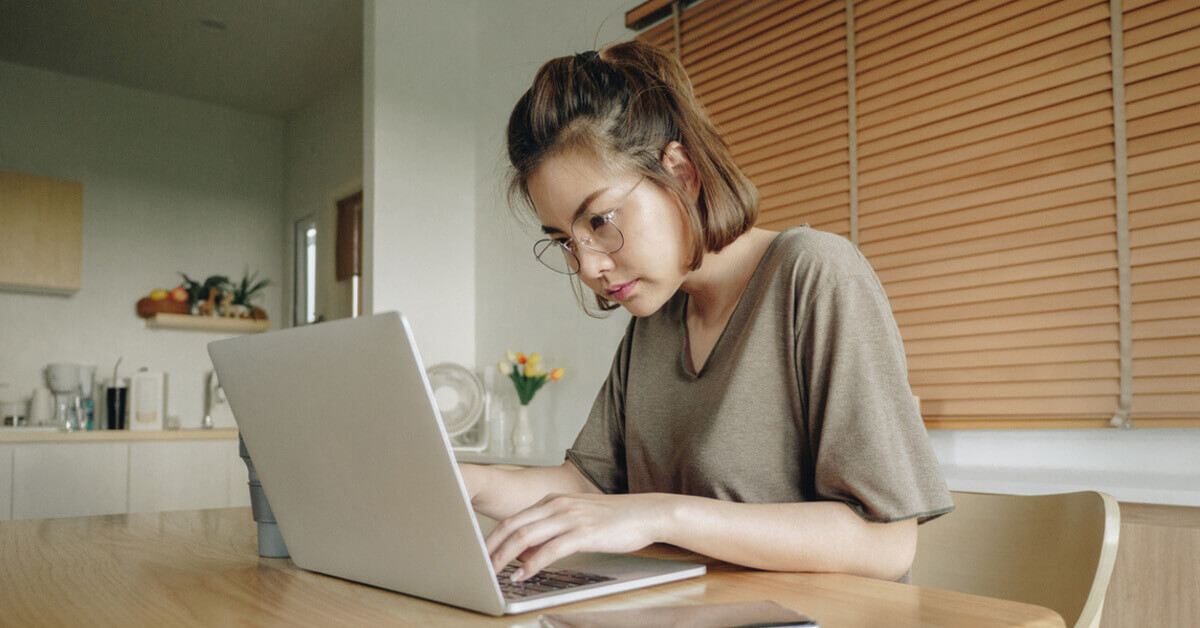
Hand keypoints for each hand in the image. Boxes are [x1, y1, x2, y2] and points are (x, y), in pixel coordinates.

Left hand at [485, 492, 672, 581]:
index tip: (480, 553)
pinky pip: (550, 550)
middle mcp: (558, 505)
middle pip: (513, 525)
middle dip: (491, 547)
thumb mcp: (577, 519)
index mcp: (554, 501)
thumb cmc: (613, 519)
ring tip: (493, 572)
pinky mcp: (583, 533)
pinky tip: (523, 574)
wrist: (646, 513)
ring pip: (526, 536)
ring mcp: (570, 518)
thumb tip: (527, 551)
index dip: (493, 536)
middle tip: (477, 564)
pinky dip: (532, 564)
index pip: (514, 518)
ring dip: (505, 556)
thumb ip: (551, 531)